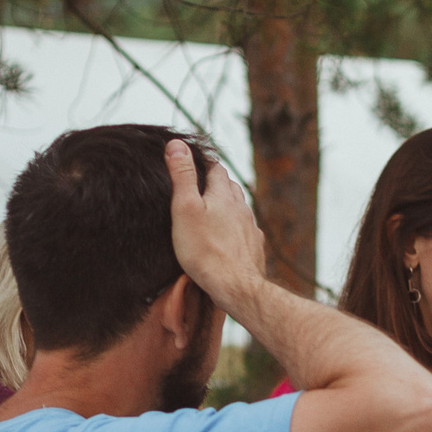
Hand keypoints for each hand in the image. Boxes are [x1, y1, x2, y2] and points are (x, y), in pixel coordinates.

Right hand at [164, 138, 264, 307]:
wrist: (235, 286)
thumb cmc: (205, 250)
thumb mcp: (185, 208)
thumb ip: (182, 176)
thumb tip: (177, 144)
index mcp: (223, 195)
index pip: (215, 168)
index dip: (202, 162)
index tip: (191, 160)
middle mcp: (241, 208)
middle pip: (229, 187)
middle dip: (215, 182)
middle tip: (199, 183)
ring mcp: (250, 228)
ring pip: (239, 208)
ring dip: (227, 205)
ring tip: (212, 208)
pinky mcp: (253, 247)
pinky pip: (245, 231)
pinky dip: (235, 227)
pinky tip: (228, 236)